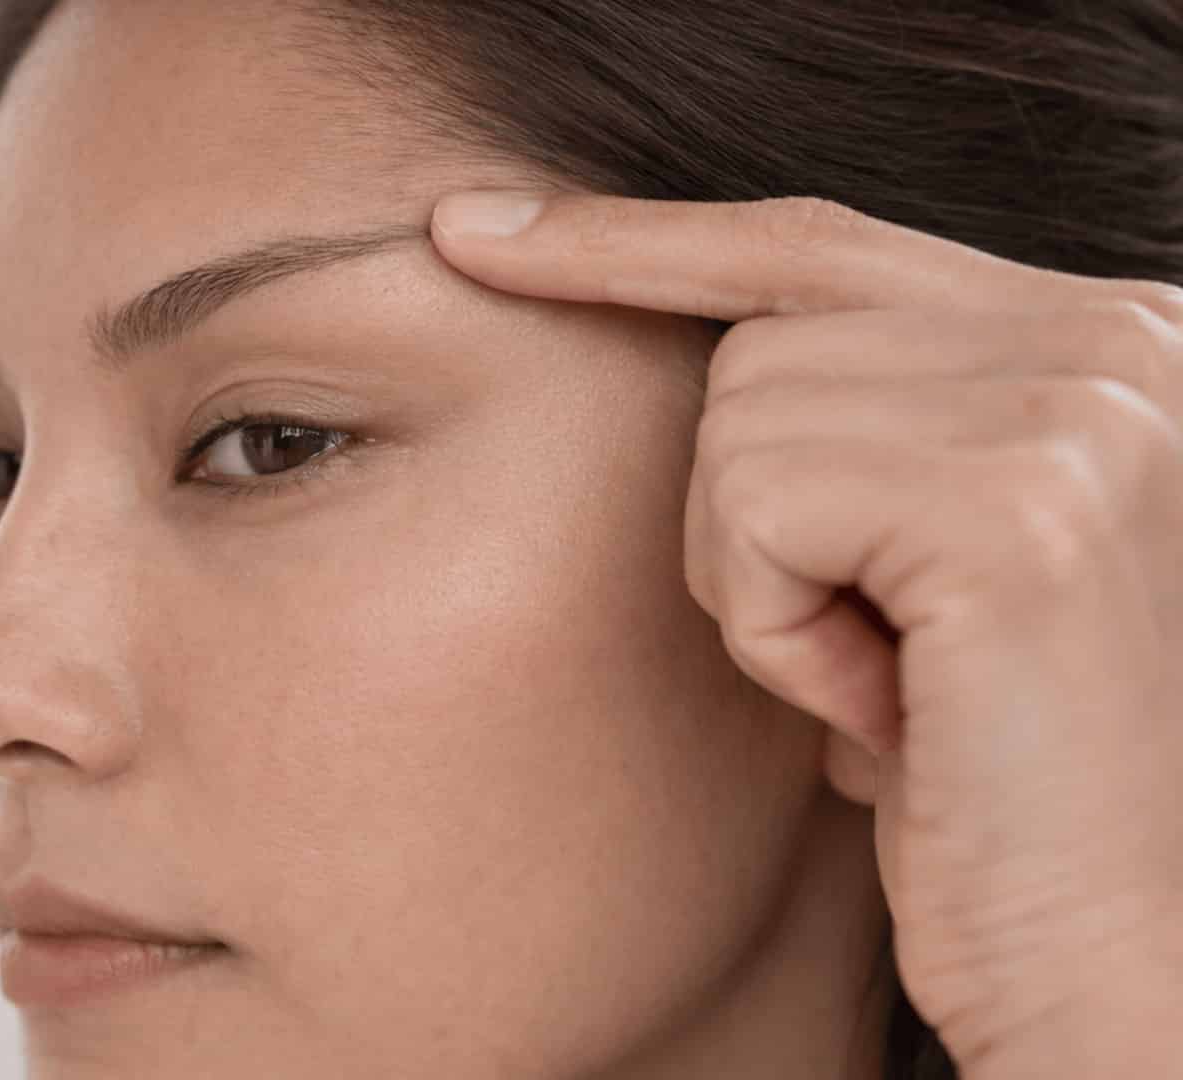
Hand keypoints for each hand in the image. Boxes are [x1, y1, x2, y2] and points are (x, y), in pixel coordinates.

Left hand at [430, 190, 1182, 1076]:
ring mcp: (1081, 411)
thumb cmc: (987, 782)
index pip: (816, 243)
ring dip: (765, 581)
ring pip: (735, 419)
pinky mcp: (1018, 508)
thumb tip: (679, 339)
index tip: (474, 231)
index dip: (634, 237)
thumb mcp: (913, 571)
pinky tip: (884, 710)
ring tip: (894, 684)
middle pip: (754, 338)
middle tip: (875, 653)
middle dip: (752, 513)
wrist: (1109, 963)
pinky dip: (772, 628)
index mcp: (1102, 336)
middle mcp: (1118, 338)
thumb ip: (855, 428)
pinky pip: (751, 503)